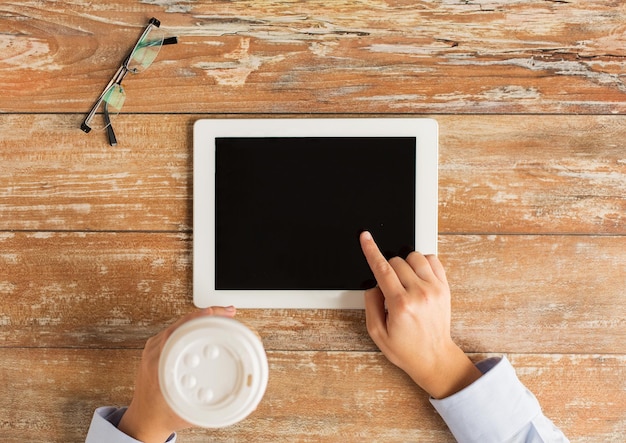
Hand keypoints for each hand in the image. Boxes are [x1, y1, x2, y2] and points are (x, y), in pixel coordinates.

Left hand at [117, 306, 236, 442]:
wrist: (145, 420)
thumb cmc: (164, 415)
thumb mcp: (194, 413)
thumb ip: (221, 409)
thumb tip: (247, 405)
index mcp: (160, 367)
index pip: (180, 332)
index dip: (199, 319)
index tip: (215, 313)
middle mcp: (155, 354)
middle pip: (182, 323)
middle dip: (208, 314)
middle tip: (228, 312)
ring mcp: (153, 349)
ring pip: (179, 324)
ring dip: (201, 317)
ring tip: (222, 315)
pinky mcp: (155, 347)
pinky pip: (174, 328)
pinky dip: (192, 323)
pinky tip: (206, 323)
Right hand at [359, 231, 480, 398]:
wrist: (434, 358)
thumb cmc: (406, 349)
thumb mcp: (377, 332)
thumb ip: (370, 304)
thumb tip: (373, 284)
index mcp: (401, 304)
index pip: (382, 268)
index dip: (371, 250)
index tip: (365, 237)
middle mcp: (419, 294)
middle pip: (397, 261)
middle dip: (387, 269)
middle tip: (389, 288)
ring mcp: (435, 289)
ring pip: (414, 256)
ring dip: (404, 264)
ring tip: (403, 281)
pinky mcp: (444, 288)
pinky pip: (432, 260)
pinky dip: (422, 263)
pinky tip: (417, 276)